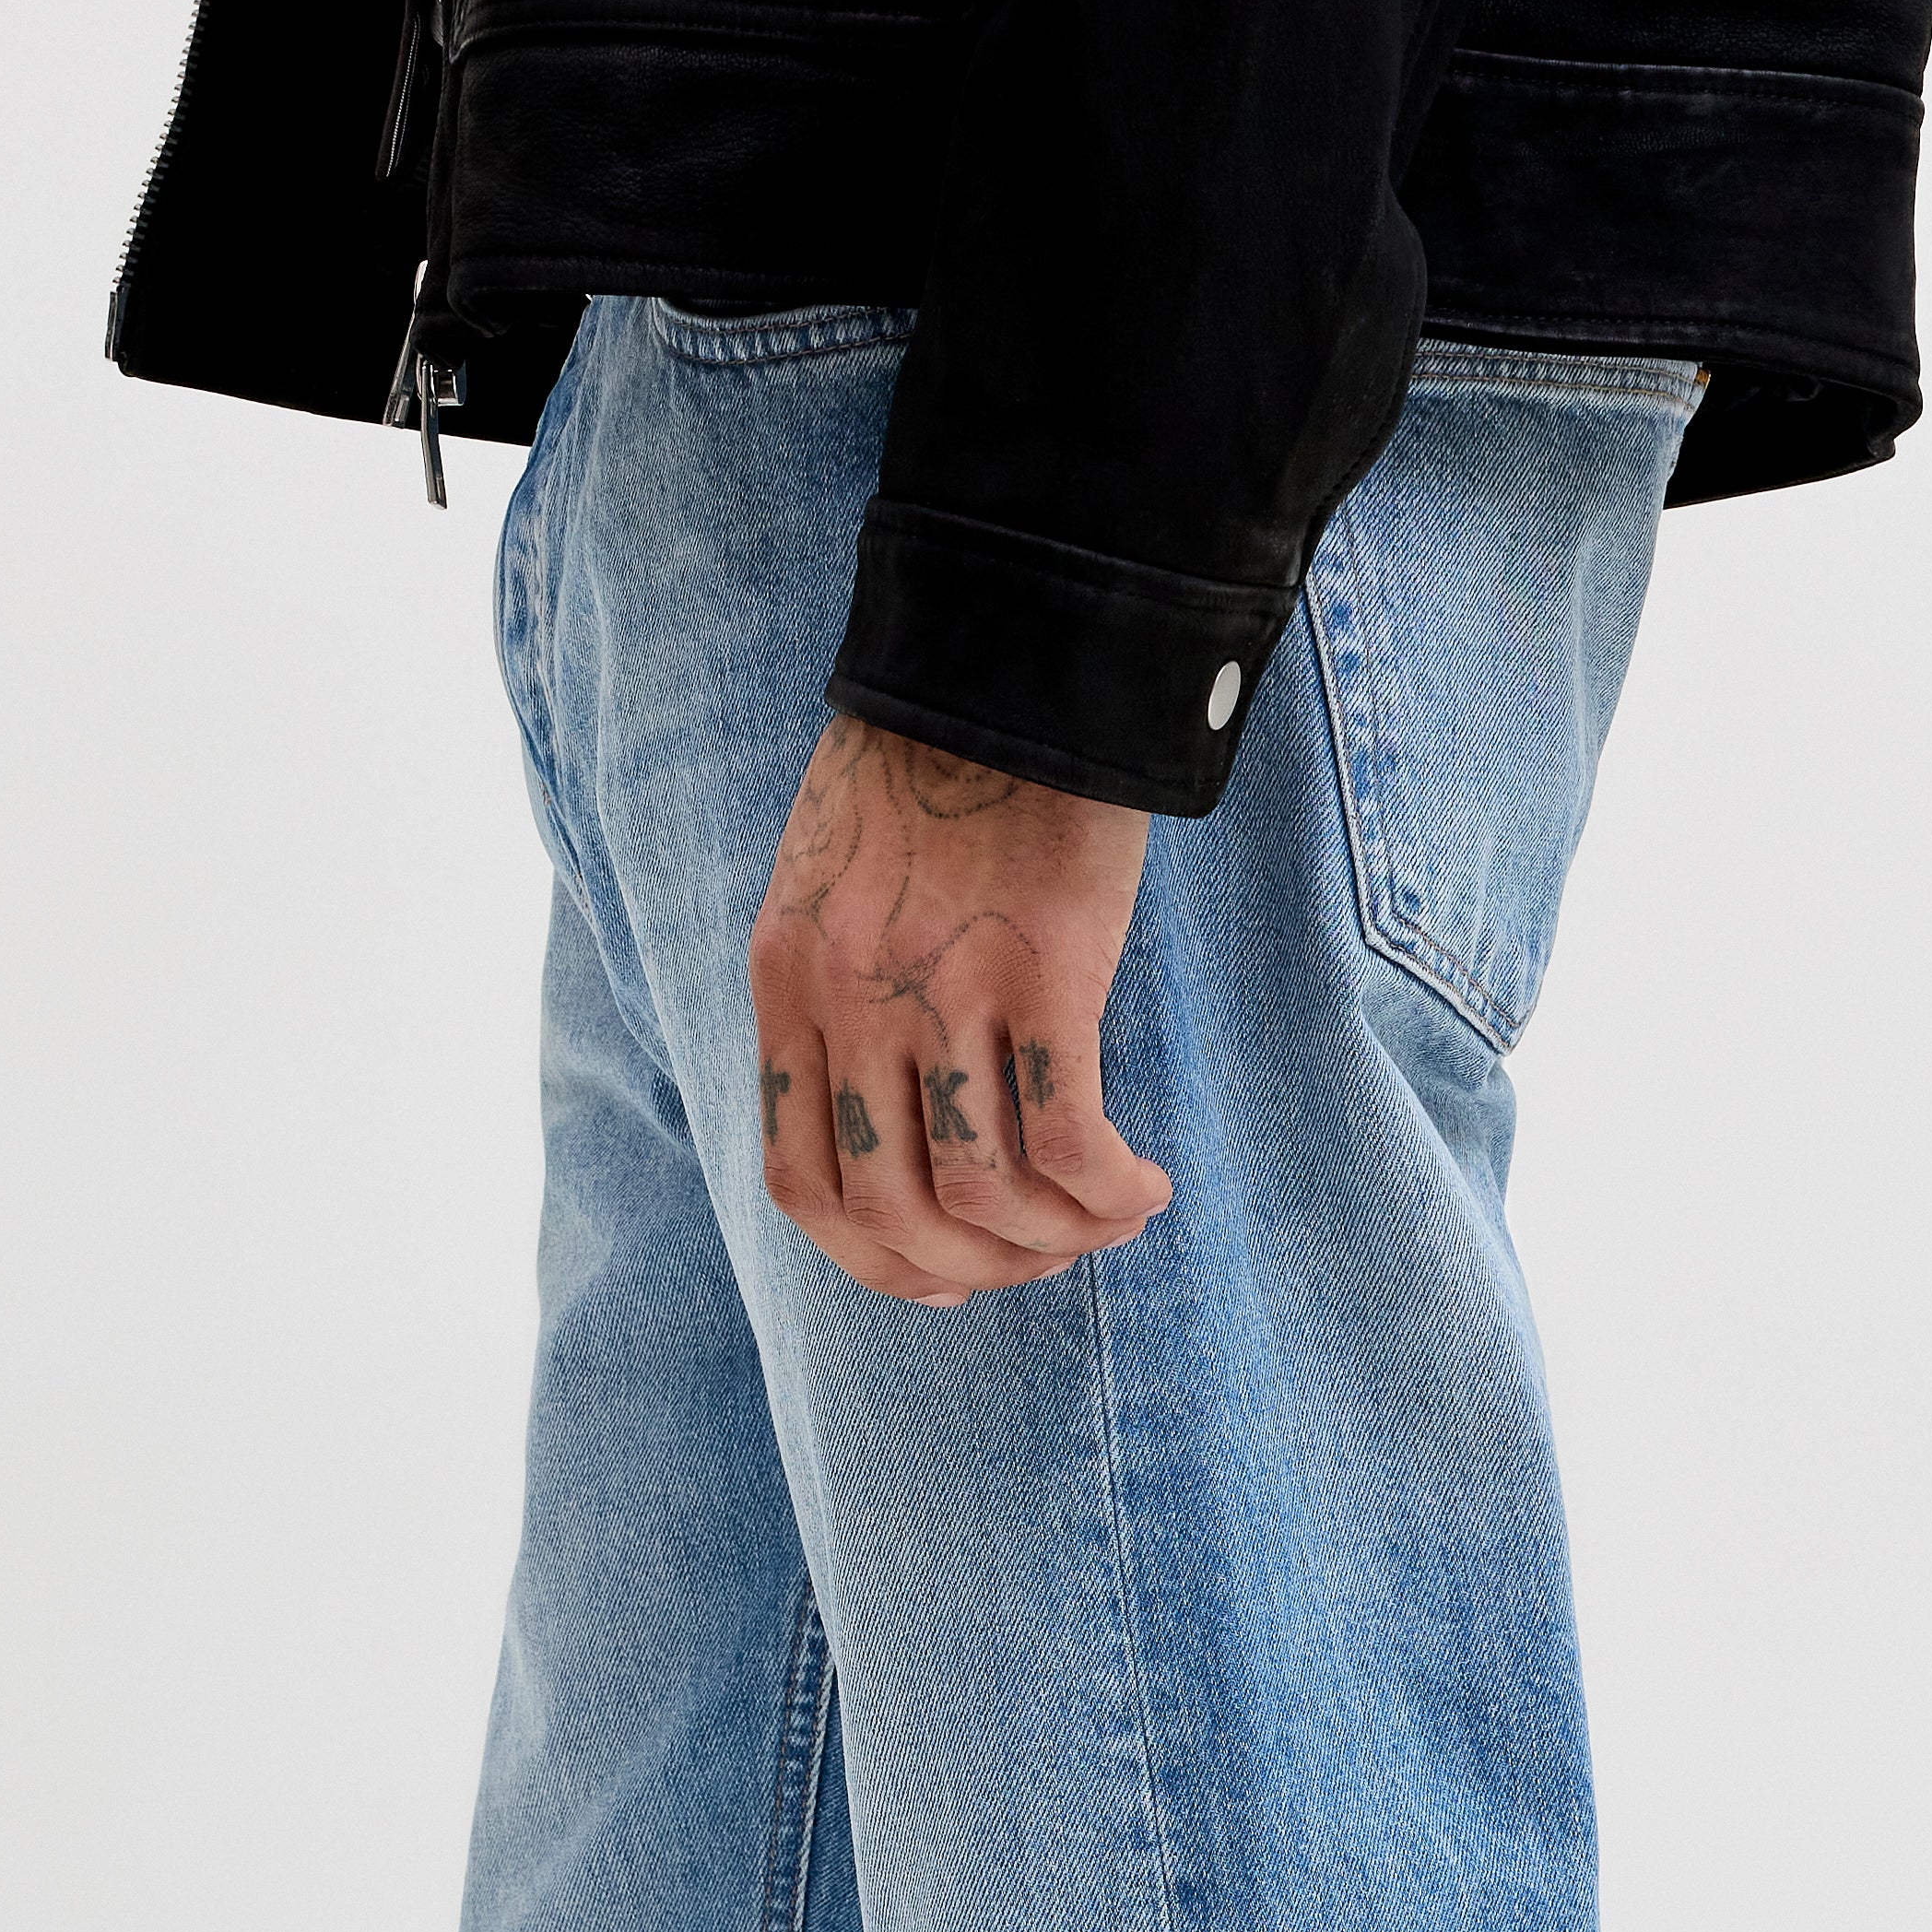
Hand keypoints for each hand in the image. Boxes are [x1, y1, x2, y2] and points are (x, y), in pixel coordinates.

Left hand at [751, 718, 1174, 1305]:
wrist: (1007, 655)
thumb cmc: (934, 762)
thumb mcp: (832, 878)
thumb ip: (839, 986)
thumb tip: (897, 1107)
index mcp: (790, 983)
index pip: (804, 1182)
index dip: (875, 1261)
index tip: (945, 1275)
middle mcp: (851, 1001)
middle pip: (894, 1212)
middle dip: (977, 1267)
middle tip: (1044, 1257)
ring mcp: (942, 990)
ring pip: (983, 1194)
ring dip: (1054, 1240)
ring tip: (1107, 1219)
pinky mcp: (1043, 972)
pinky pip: (1066, 1140)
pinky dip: (1106, 1193)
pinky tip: (1141, 1187)